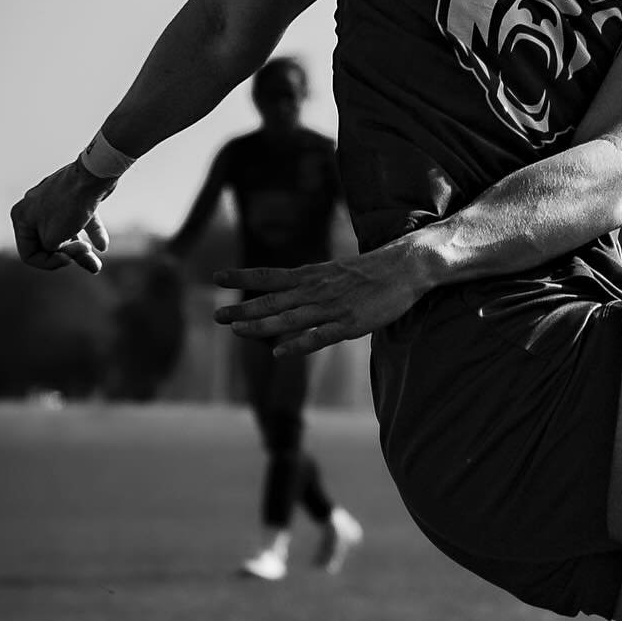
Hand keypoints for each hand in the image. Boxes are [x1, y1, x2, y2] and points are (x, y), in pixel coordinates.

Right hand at [11, 161, 112, 272]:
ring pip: (67, 234)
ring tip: (97, 264)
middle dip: (69, 256)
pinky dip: (91, 233)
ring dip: (81, 250)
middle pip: (49, 245)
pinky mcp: (74, 200)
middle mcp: (33, 209)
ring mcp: (55, 203)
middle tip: (87, 256)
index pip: (28, 254)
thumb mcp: (53, 238)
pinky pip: (80, 222)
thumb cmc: (69, 206)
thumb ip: (51, 252)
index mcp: (21, 218)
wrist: (93, 174)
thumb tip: (65, 256)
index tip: (67, 259)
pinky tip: (102, 244)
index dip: (48, 262)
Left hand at [214, 239, 429, 354]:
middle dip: (243, 308)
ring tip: (237, 332)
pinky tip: (280, 352)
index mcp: (312, 276)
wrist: (405, 268)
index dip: (243, 277)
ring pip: (290, 318)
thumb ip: (312, 283)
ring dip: (262, 325)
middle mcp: (316, 290)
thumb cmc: (371, 272)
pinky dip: (299, 344)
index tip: (217, 277)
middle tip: (216, 317)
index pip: (270, 275)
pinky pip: (320, 336)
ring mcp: (332, 307)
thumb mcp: (335, 271)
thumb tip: (292, 291)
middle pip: (273, 300)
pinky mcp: (350, 323)